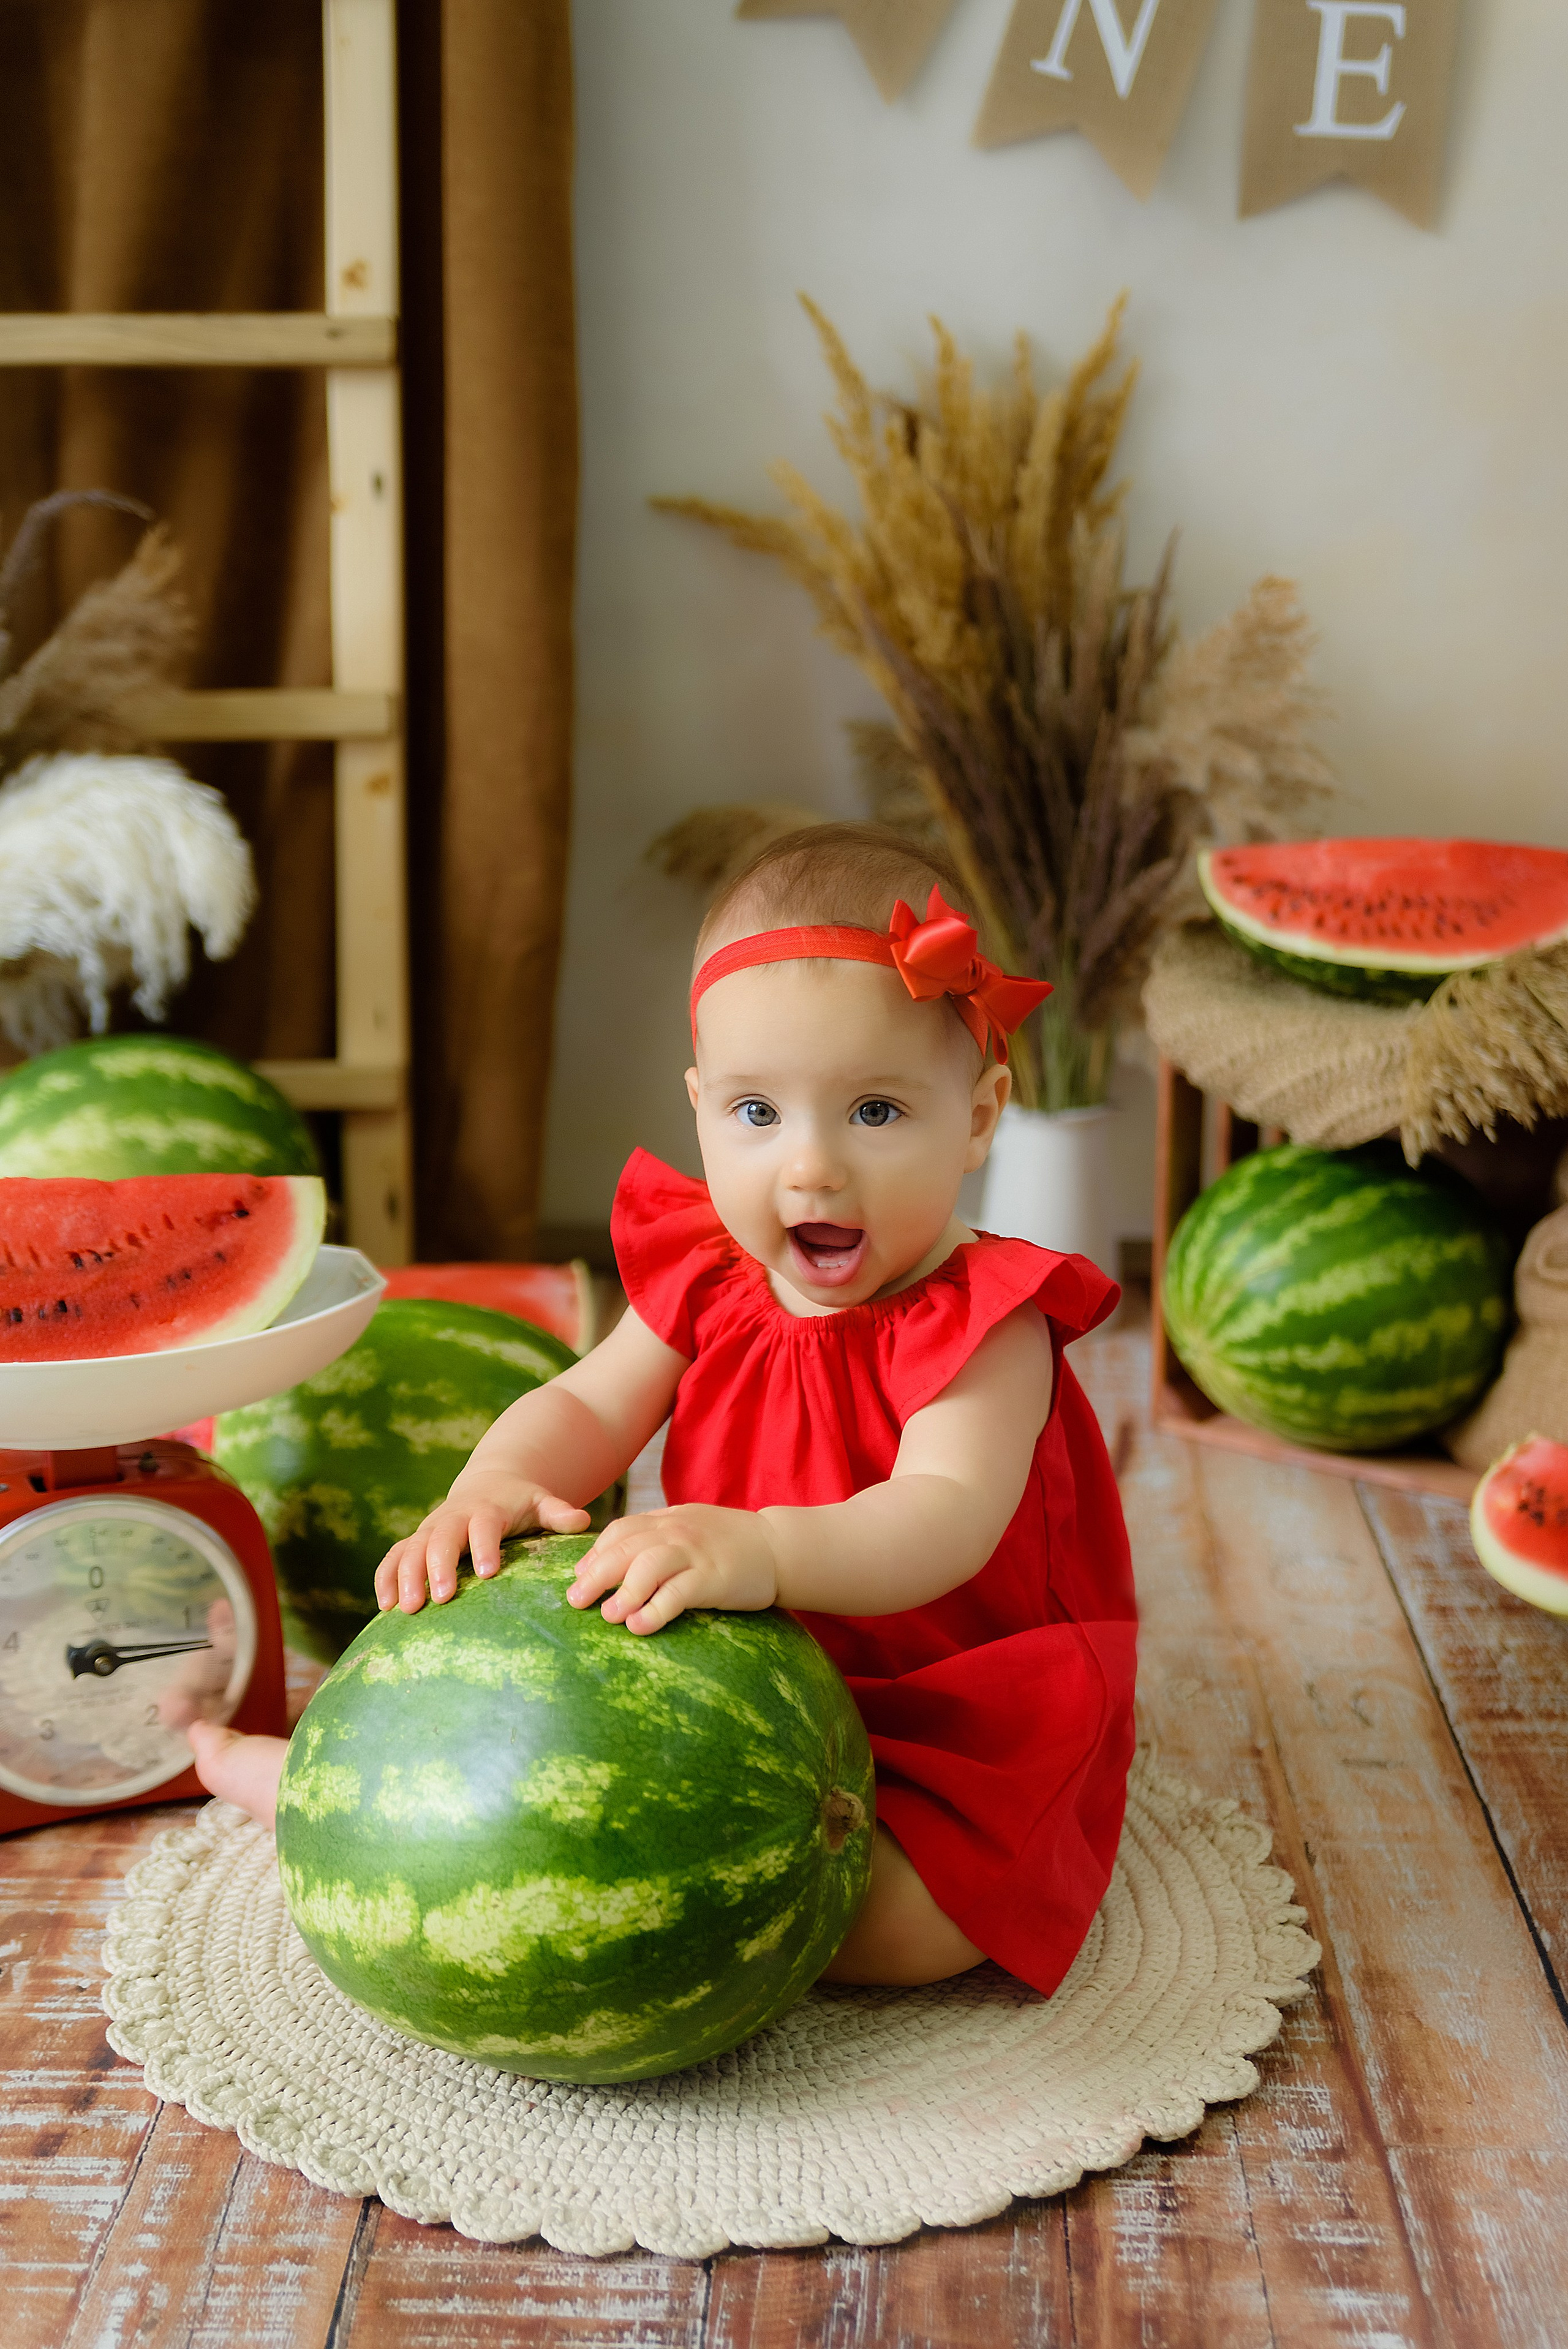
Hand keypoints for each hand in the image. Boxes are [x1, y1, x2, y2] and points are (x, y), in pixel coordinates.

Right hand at [373, 1474, 590, 1612]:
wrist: (489, 1482)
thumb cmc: (519, 1501)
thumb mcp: (541, 1502)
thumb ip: (559, 1513)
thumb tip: (583, 1521)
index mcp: (486, 1510)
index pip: (484, 1526)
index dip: (485, 1546)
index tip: (489, 1572)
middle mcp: (453, 1518)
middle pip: (441, 1539)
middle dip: (438, 1567)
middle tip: (441, 1598)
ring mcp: (430, 1529)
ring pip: (411, 1549)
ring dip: (405, 1577)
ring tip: (407, 1609)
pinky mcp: (415, 1541)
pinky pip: (393, 1557)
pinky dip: (386, 1578)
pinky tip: (386, 1607)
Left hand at [567, 1504, 778, 1633]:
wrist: (779, 1546)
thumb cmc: (731, 1543)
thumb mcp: (691, 1528)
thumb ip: (658, 1539)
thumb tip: (616, 1563)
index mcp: (668, 1520)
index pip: (620, 1530)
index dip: (595, 1554)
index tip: (578, 1577)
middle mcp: (677, 1532)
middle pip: (625, 1548)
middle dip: (595, 1575)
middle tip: (575, 1601)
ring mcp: (696, 1553)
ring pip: (647, 1566)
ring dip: (623, 1592)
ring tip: (607, 1616)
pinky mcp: (713, 1577)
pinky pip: (677, 1593)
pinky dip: (655, 1610)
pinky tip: (640, 1626)